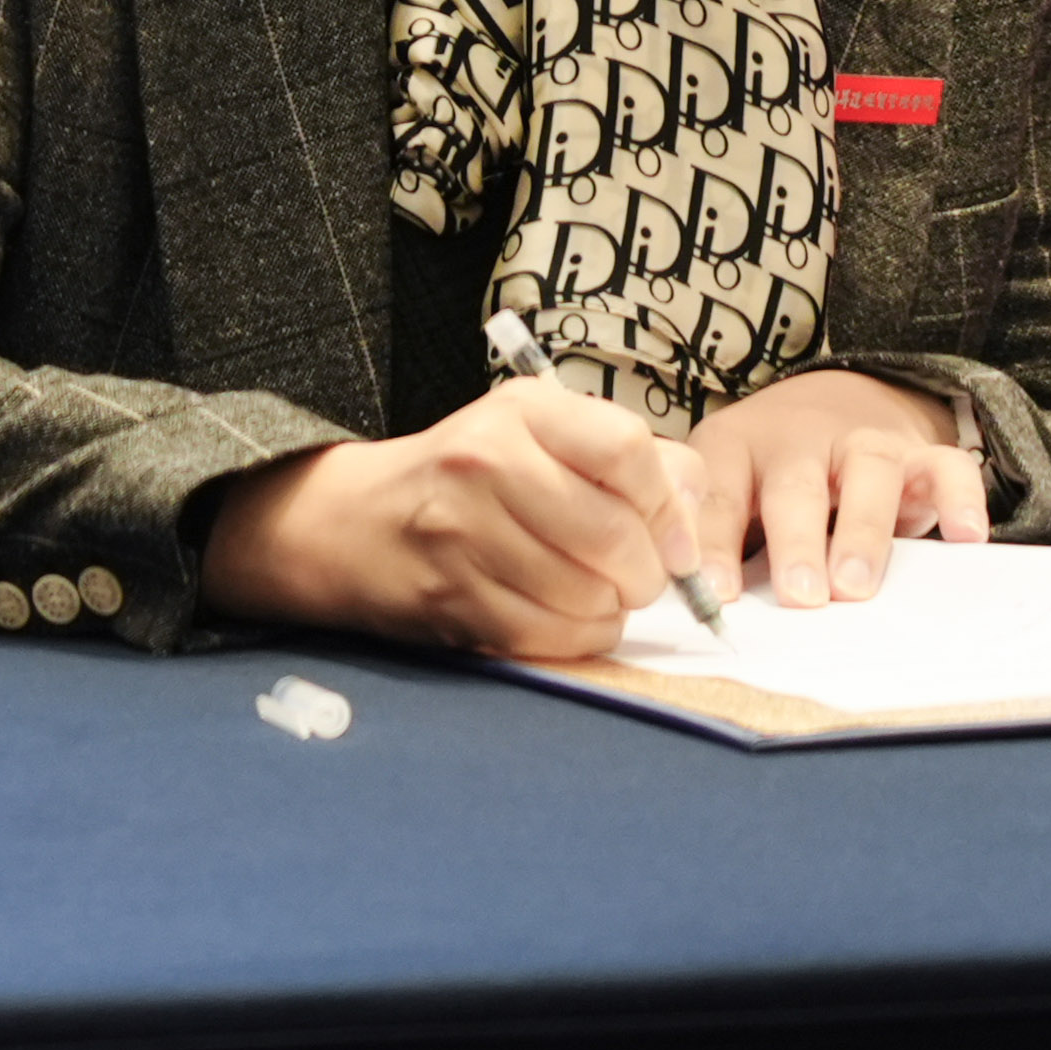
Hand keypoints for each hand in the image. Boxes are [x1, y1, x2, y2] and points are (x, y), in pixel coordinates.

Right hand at [199, 383, 711, 660]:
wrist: (356, 522)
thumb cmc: (470, 478)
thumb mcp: (541, 436)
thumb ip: (632, 461)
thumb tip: (695, 511)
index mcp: (519, 412)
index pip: (627, 451)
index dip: (669, 507)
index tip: (676, 541)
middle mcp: (485, 462)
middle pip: (613, 534)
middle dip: (647, 574)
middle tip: (641, 578)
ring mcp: (462, 534)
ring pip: (586, 595)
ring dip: (612, 609)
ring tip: (599, 594)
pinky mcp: (452, 598)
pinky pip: (550, 636)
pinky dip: (578, 637)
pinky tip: (568, 617)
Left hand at [683, 369, 989, 607]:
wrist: (839, 397)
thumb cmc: (771, 467)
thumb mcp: (732, 485)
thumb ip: (722, 539)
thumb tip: (701, 609)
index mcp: (737, 446)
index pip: (720, 495)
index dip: (716, 543)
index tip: (719, 594)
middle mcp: (801, 439)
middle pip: (796, 486)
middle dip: (796, 542)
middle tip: (799, 595)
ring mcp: (864, 442)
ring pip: (869, 475)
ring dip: (863, 532)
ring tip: (856, 586)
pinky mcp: (921, 453)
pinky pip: (947, 468)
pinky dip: (960, 499)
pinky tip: (965, 538)